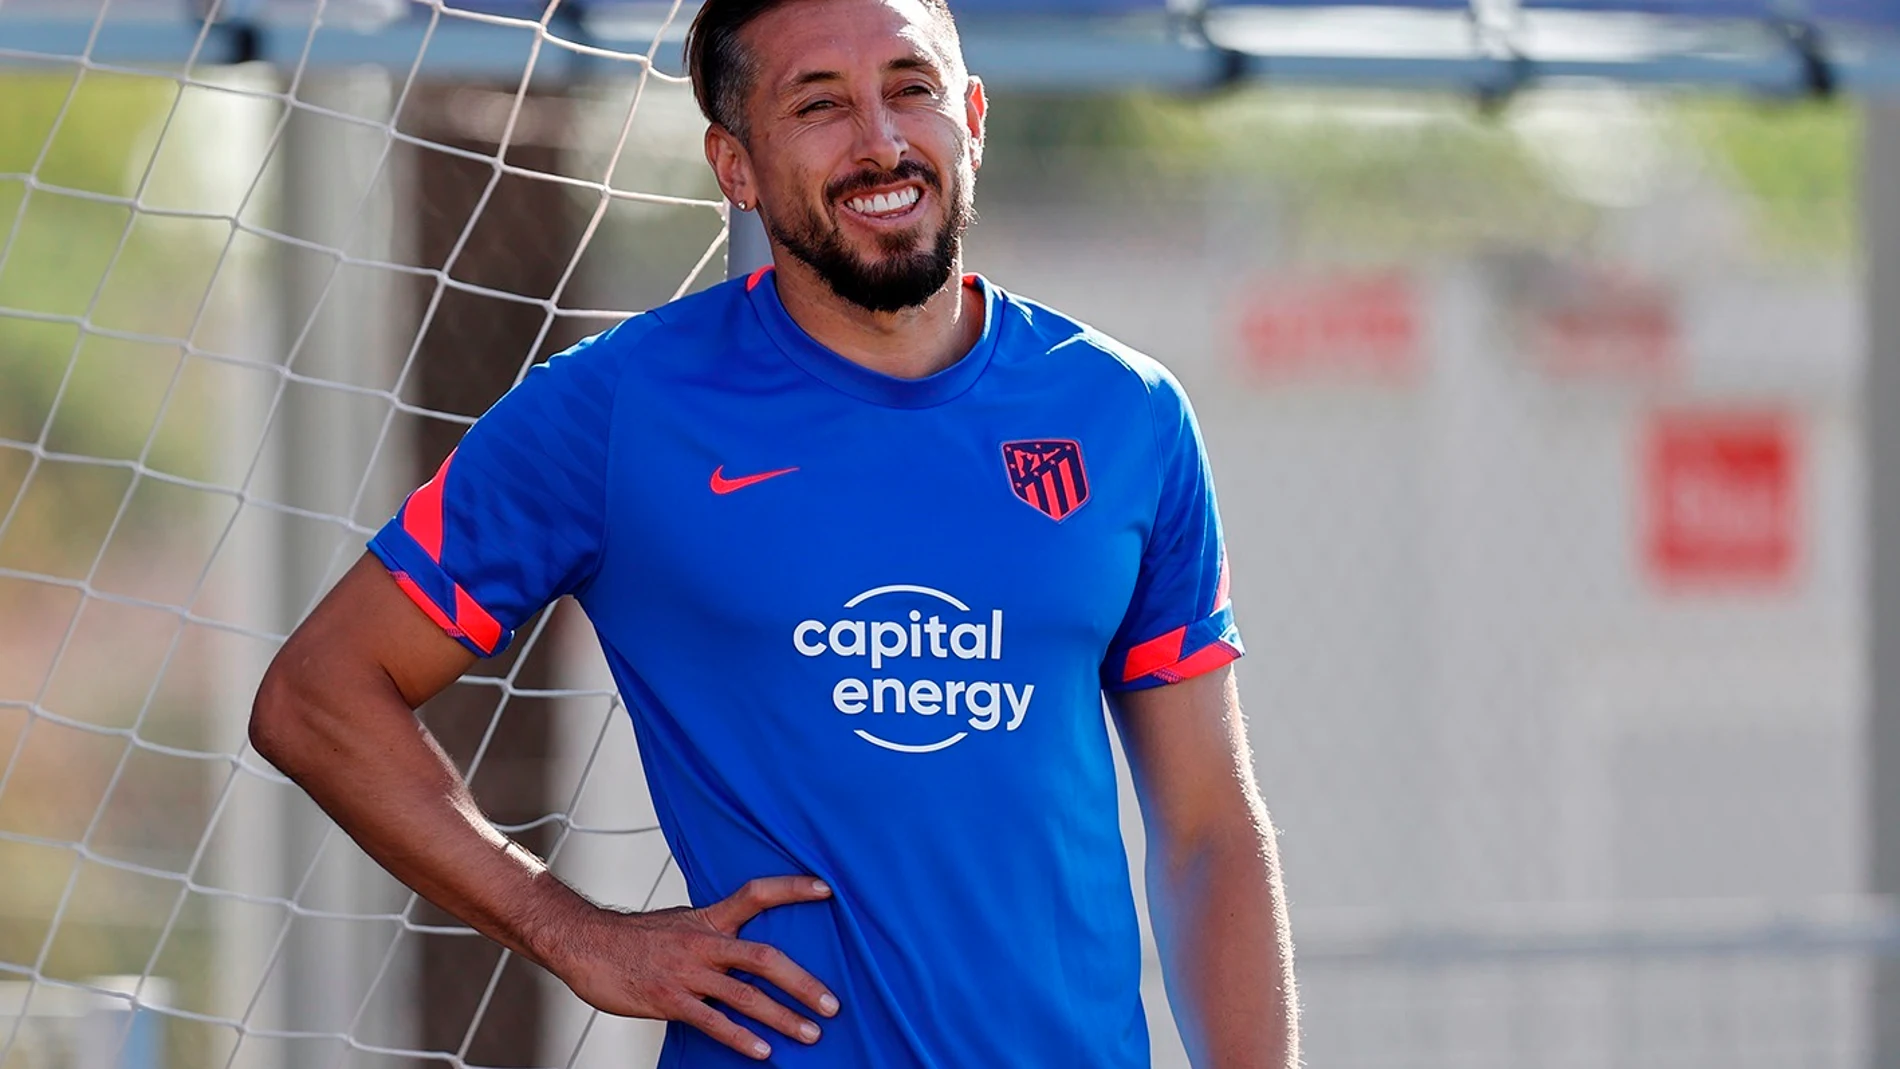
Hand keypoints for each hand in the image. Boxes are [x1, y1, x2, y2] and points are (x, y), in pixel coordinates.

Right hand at [553, 876, 840, 1060]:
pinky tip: (763, 1051)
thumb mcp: (680, 922)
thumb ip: (714, 932)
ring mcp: (687, 973)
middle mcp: (703, 943)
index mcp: (709, 918)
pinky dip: (741, 1038)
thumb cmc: (636, 938)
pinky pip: (713, 1022)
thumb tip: (745, 945)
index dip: (792, 889)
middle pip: (765, 958)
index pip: (757, 894)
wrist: (585, 944)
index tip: (826, 888)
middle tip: (833, 1003)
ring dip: (783, 1017)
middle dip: (803, 983)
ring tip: (811, 1033)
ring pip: (745, 996)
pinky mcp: (669, 1000)